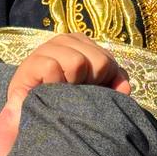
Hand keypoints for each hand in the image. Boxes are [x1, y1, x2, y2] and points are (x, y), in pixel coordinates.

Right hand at [6, 32, 130, 105]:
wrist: (32, 115)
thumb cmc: (65, 100)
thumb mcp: (94, 91)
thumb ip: (113, 84)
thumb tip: (125, 88)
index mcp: (82, 43)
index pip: (109, 60)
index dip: (105, 81)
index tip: (92, 90)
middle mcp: (65, 40)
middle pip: (99, 61)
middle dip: (91, 83)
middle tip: (76, 92)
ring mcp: (47, 48)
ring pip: (77, 62)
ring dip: (72, 84)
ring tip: (63, 92)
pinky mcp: (31, 62)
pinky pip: (53, 68)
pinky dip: (54, 83)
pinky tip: (48, 91)